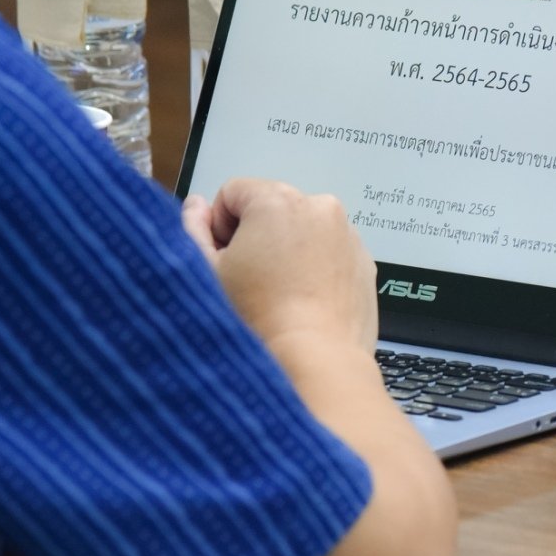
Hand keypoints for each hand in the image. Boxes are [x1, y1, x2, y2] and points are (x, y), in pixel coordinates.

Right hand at [182, 179, 379, 365]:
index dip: (219, 228)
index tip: (225, 260)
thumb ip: (193, 228)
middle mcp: (319, 208)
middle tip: (250, 282)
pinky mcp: (363, 263)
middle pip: (270, 209)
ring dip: (287, 253)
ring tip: (278, 297)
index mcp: (277, 200)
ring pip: (301, 232)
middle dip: (256, 239)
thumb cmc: (261, 322)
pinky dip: (315, 270)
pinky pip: (329, 253)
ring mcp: (347, 235)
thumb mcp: (208, 272)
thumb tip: (195, 208)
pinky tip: (302, 302)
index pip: (232, 192)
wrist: (315, 363)